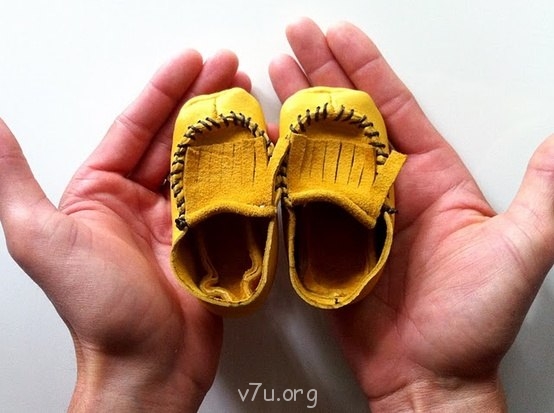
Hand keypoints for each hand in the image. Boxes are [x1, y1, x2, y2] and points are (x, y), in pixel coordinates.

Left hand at [0, 49, 249, 411]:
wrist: (148, 364)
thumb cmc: (96, 307)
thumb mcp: (41, 237)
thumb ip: (13, 179)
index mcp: (102, 189)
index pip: (137, 126)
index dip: (165, 89)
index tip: (192, 60)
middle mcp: (141, 199)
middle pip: (176, 136)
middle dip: (203, 97)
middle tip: (231, 67)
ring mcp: (179, 218)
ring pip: (205, 161)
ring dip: (227, 127)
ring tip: (250, 98)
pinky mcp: (209, 238)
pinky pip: (228, 195)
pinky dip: (246, 170)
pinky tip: (261, 148)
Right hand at [270, 18, 553, 410]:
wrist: (428, 375)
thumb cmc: (473, 322)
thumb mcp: (522, 253)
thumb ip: (544, 196)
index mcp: (431, 180)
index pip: (395, 109)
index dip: (367, 68)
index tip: (340, 35)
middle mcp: (390, 190)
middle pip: (350, 118)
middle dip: (322, 73)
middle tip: (294, 37)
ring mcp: (353, 213)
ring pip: (319, 149)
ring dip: (295, 110)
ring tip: (271, 75)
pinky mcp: (326, 241)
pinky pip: (300, 195)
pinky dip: (279, 166)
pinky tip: (262, 142)